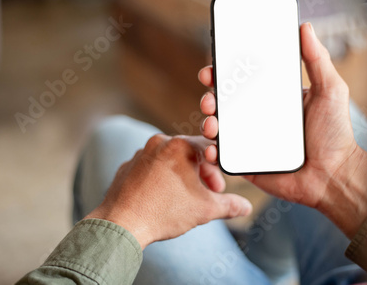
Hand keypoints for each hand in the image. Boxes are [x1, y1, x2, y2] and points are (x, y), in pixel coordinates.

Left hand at [85, 134, 251, 248]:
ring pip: (169, 159)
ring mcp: (141, 153)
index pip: (209, 150)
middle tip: (204, 194)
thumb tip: (245, 207)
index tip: (217, 189)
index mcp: (180, 146)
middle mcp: (159, 143)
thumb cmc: (163, 212)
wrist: (121, 224)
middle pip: (188, 153)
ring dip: (180, 175)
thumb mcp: (204, 209)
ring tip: (182, 197)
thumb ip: (229, 205)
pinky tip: (161, 197)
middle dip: (200, 173)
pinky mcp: (128, 166)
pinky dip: (160, 178)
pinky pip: (150, 167)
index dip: (217, 171)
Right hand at [198, 22, 366, 237]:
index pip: (243, 80)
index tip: (214, 66)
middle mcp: (258, 116)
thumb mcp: (330, 91)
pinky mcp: (247, 162)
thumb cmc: (335, 135)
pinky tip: (214, 148)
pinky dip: (213, 152)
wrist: (334, 177)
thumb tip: (305, 27)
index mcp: (273, 97)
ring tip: (212, 122)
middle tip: (210, 95)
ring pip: (219, 126)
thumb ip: (318, 59)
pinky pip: (224, 156)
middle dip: (210, 96)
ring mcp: (250, 139)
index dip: (224, 71)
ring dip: (208, 120)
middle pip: (224, 101)